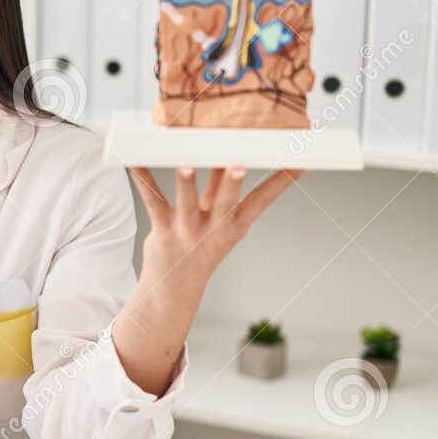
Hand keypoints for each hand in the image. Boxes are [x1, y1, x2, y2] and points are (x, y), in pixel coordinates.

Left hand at [127, 165, 303, 300]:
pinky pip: (152, 202)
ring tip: (185, 166)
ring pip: (187, 203)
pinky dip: (143, 181)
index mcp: (235, 224)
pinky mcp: (163, 230)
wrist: (174, 288)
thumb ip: (221, 185)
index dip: (283, 181)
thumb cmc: (200, 246)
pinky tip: (136, 161)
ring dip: (186, 183)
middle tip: (239, 165)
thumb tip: (228, 150)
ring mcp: (188, 230)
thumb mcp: (219, 219)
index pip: (263, 199)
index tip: (302, 160)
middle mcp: (214, 228)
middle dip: (232, 183)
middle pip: (226, 202)